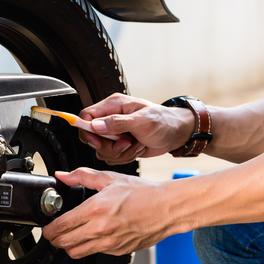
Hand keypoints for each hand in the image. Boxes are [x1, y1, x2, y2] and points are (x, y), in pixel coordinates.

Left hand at [42, 168, 175, 256]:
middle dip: (54, 239)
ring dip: (69, 246)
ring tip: (70, 236)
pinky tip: (93, 235)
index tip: (46, 227)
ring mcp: (110, 243)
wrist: (167, 207)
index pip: (61, 226)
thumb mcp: (110, 178)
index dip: (48, 229)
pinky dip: (89, 246)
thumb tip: (63, 176)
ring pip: (76, 253)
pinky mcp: (118, 251)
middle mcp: (101, 229)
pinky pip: (95, 252)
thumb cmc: (143, 192)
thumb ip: (82, 176)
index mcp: (96, 209)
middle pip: (64, 244)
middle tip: (54, 233)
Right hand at [78, 93, 195, 164]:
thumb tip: (95, 125)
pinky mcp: (120, 145)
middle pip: (92, 137)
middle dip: (109, 146)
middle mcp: (111, 118)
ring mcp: (115, 133)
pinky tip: (137, 148)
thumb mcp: (142, 121)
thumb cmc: (163, 121)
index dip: (87, 131)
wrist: (176, 134)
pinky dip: (125, 157)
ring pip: (102, 151)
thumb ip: (118, 123)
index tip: (99, 142)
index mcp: (114, 105)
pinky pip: (112, 158)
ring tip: (136, 144)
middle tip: (126, 143)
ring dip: (120, 153)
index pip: (86, 116)